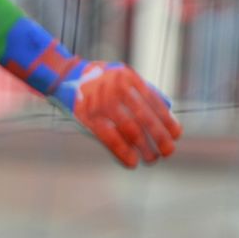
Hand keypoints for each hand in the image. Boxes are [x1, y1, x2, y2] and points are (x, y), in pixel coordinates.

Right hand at [1, 17, 180, 167]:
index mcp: (128, 78)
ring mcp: (101, 103)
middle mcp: (117, 89)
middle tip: (168, 151)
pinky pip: (109, 137)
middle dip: (160, 137)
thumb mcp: (120, 75)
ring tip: (152, 159)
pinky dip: (122, 151)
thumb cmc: (96, 78)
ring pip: (130, 130)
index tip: (176, 134)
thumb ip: (141, 89)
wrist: (62, 76)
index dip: (167, 120)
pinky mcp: (87, 117)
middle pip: (145, 118)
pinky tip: (132, 162)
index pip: (154, 102)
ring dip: (144, 148)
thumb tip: (167, 109)